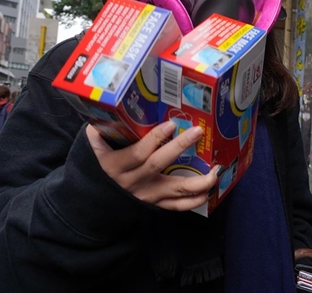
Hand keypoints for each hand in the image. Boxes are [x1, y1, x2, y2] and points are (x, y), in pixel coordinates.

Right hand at [86, 121, 218, 211]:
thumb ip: (99, 131)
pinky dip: (194, 201)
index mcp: (116, 166)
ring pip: (175, 190)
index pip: (138, 152)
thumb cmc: (96, 167)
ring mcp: (146, 196)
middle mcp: (133, 182)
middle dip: (179, 147)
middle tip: (197, 131)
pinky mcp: (155, 205)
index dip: (154, 138)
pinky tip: (209, 191)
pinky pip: (177, 207)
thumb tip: (106, 108)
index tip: (171, 124)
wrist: (91, 202)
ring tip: (216, 169)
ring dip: (198, 181)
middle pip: (158, 165)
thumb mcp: (92, 148)